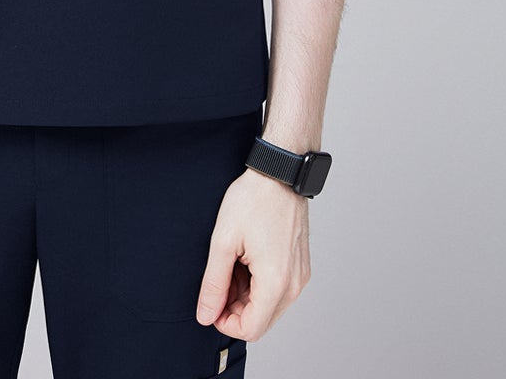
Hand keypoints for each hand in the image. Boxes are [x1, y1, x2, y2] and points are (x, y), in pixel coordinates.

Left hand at [195, 169, 311, 339]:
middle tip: (220, 275)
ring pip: (269, 306)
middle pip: (261, 321)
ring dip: (246, 295)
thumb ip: (213, 283)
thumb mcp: (223, 241)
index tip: (212, 301)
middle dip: (235, 307)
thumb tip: (205, 314)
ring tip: (233, 261)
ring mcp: (300, 276)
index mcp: (276, 283)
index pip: (250, 330)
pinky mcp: (300, 266)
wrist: (279, 174)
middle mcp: (294, 285)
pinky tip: (247, 257)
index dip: (225, 323)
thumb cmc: (253, 200)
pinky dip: (258, 283)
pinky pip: (278, 290)